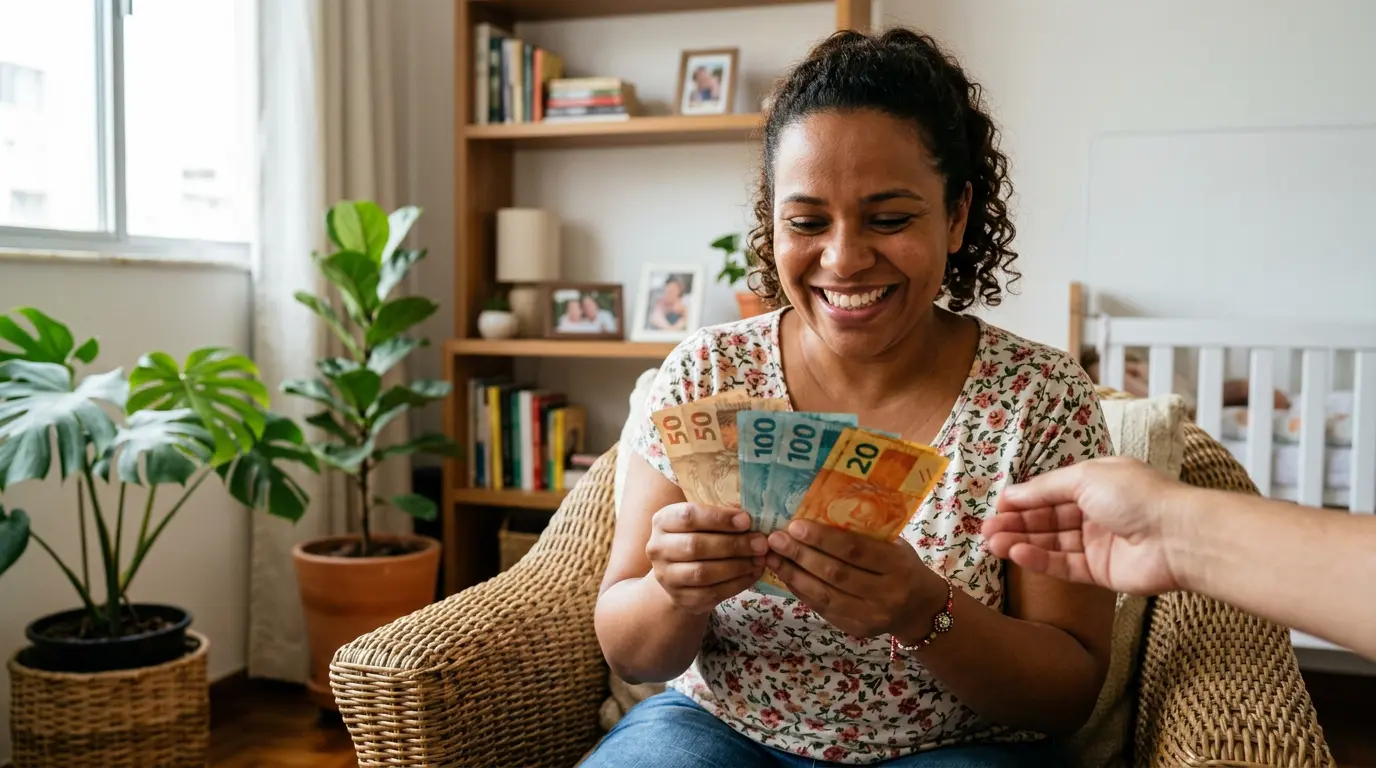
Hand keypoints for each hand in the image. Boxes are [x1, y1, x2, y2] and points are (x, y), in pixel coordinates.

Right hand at [647, 502, 767, 614]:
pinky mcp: (681, 598)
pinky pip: (712, 593)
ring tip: (760, 559)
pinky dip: (737, 583)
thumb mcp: (703, 521)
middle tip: (761, 543)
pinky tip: (753, 573)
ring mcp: (667, 577)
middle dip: (733, 544)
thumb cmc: (698, 536)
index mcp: (663, 521)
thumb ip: (721, 515)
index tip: (746, 520)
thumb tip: (752, 515)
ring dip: (737, 566)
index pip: (688, 516)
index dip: (719, 518)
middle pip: (696, 546)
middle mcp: (658, 548)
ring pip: (703, 573)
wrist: (680, 573)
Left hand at [765, 520, 943, 639]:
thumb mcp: (895, 547)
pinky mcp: (855, 629)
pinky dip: (801, 591)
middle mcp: (886, 594)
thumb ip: (866, 534)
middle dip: (801, 555)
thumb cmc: (904, 567)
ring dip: (793, 574)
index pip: (855, 551)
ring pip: (824, 595)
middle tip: (775, 539)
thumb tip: (819, 513)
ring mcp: (870, 616)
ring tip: (772, 557)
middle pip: (835, 574)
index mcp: (898, 567)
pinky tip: (785, 575)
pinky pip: (822, 608)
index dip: (822, 538)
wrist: (921, 610)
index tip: (795, 525)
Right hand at [983, 456, 1188, 595]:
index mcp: (1096, 484)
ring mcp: (1098, 544)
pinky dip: (1039, 559)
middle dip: (1016, 523)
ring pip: (1051, 543)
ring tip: (991, 543)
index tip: (995, 507)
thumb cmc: (1136, 495)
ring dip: (1021, 542)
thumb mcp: (1086, 477)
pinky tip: (1016, 554)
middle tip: (984, 530)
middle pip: (1047, 520)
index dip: (1023, 499)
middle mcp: (1096, 513)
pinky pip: (1064, 565)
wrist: (1178, 536)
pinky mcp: (1100, 572)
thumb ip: (1046, 488)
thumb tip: (1012, 494)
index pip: (1051, 492)